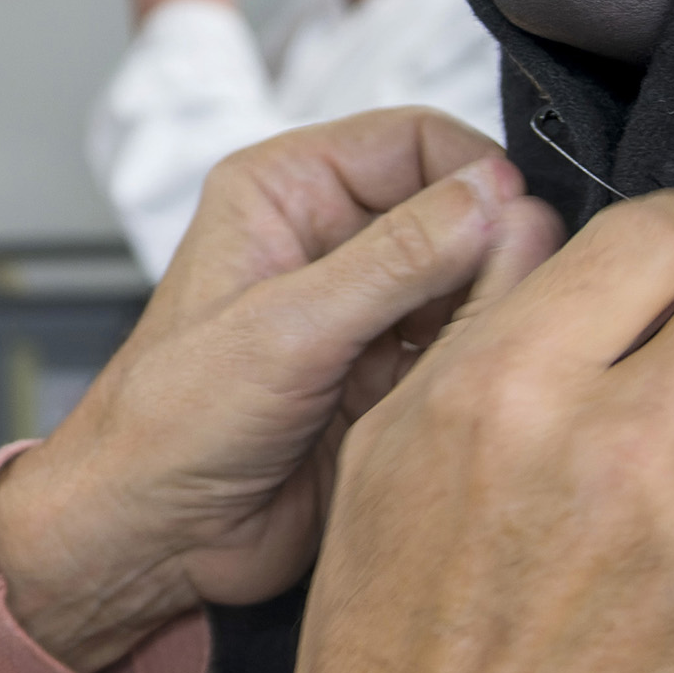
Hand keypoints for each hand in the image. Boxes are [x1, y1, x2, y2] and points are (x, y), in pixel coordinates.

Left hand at [0, 108, 540, 672]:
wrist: (155, 534)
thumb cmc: (170, 421)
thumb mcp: (286, 329)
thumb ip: (395, 261)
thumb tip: (490, 199)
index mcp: (286, 190)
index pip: (414, 139)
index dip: (474, 172)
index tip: (518, 218)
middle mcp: (331, 239)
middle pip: (456, 212)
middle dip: (493, 251)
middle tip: (513, 296)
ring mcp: (366, 311)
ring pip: (471, 285)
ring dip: (489, 314)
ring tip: (481, 352)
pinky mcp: (389, 376)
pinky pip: (464, 351)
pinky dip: (477, 366)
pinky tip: (467, 392)